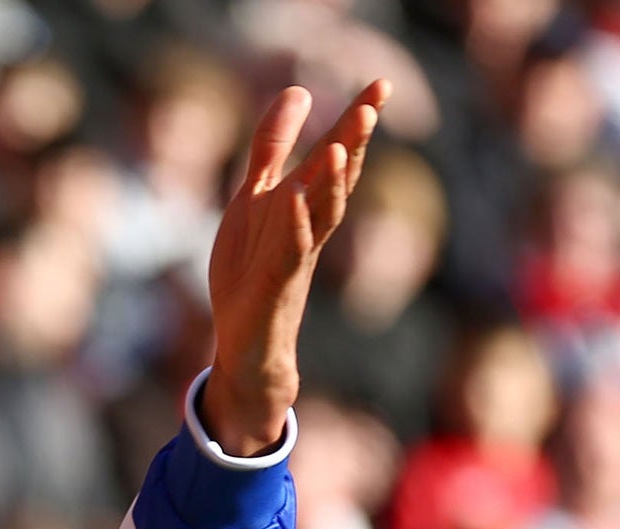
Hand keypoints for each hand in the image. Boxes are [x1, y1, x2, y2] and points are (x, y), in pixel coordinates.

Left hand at [205, 81, 390, 454]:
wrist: (246, 345)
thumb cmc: (254, 270)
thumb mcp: (256, 200)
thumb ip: (272, 149)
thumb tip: (298, 91)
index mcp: (304, 206)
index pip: (336, 159)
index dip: (355, 124)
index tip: (380, 84)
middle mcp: (308, 229)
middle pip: (337, 181)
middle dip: (353, 142)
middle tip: (375, 100)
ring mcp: (295, 258)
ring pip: (319, 216)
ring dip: (330, 182)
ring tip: (338, 144)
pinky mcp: (274, 287)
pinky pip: (287, 254)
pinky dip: (291, 227)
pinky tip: (290, 200)